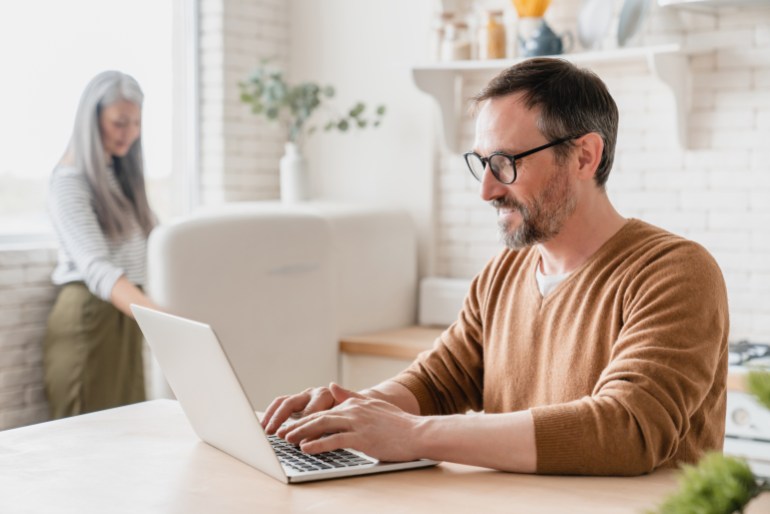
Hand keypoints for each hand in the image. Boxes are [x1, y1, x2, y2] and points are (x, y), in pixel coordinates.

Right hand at [262, 382, 356, 434]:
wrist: (352, 408)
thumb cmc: (350, 416)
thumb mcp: (347, 420)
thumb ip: (336, 423)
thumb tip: (320, 436)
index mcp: (327, 396)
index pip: (313, 411)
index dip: (306, 427)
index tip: (301, 441)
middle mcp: (313, 393)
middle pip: (293, 403)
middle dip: (284, 419)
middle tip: (279, 435)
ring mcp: (303, 396)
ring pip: (284, 403)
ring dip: (274, 417)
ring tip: (267, 431)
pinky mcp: (296, 401)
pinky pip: (279, 404)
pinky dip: (270, 414)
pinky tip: (264, 426)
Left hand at [282, 389, 422, 462]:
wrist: (418, 433)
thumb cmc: (398, 424)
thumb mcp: (373, 405)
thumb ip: (350, 395)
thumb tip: (332, 385)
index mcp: (354, 404)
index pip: (324, 411)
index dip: (305, 419)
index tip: (290, 425)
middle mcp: (353, 410)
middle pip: (319, 417)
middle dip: (297, 425)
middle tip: (281, 434)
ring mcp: (357, 423)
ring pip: (322, 426)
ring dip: (302, 433)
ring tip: (288, 440)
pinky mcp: (362, 437)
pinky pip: (335, 440)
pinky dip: (318, 444)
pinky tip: (306, 448)